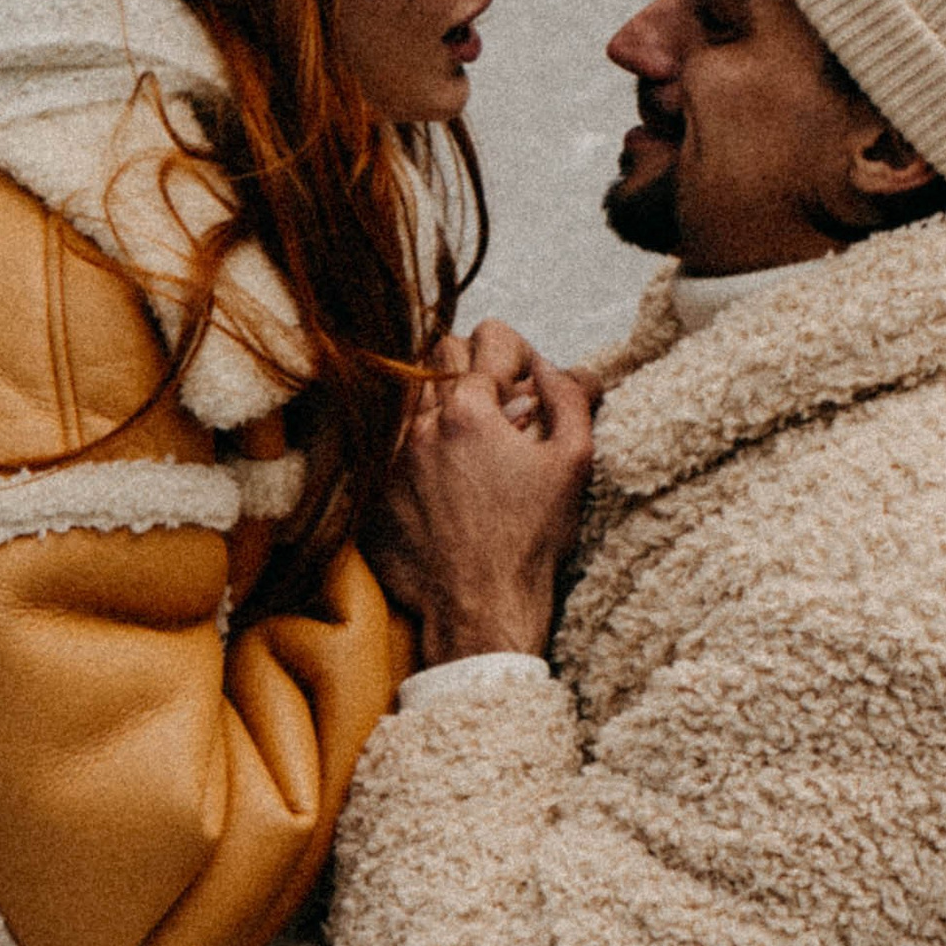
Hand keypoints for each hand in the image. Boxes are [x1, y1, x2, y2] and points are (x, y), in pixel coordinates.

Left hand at [372, 339, 595, 666]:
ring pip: (407, 388)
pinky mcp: (372, 487)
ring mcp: (389, 455)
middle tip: (497, 402)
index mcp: (470, 411)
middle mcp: (421, 424)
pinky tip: (437, 469)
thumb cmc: (529, 541)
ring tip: (464, 432)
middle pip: (440, 352)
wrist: (479, 607)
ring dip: (438, 397)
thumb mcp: (573, 463)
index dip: (517, 353)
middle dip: (473, 365)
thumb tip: (553, 366)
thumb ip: (569, 399)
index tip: (525, 383)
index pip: (490, 337)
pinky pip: (385, 435)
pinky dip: (411, 438)